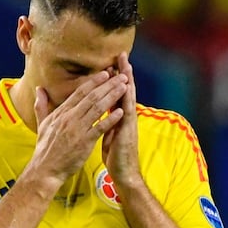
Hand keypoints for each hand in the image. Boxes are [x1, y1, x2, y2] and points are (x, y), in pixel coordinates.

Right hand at [30, 69, 127, 185]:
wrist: (45, 170)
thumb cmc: (45, 149)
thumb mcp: (41, 124)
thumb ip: (41, 105)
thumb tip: (39, 89)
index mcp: (61, 112)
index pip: (80, 92)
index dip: (94, 81)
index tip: (106, 73)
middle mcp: (70, 118)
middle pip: (92, 96)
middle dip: (108, 85)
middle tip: (121, 76)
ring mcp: (77, 129)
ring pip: (97, 108)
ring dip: (112, 96)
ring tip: (124, 87)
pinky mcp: (84, 142)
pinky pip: (100, 128)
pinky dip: (110, 119)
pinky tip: (120, 111)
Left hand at [102, 53, 141, 190]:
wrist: (124, 173)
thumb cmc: (116, 154)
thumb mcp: (108, 133)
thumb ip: (105, 120)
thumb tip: (98, 111)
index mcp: (117, 115)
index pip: (114, 92)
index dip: (112, 78)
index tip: (109, 62)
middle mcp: (125, 116)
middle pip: (123, 90)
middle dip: (122, 72)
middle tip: (120, 54)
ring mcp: (128, 122)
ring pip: (128, 97)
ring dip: (127, 81)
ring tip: (126, 65)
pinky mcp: (128, 130)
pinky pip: (128, 112)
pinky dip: (127, 99)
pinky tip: (126, 89)